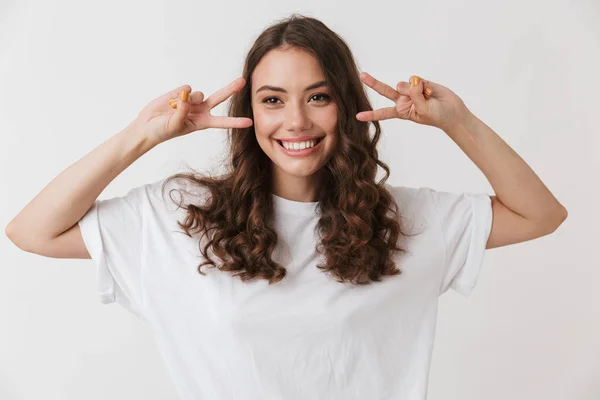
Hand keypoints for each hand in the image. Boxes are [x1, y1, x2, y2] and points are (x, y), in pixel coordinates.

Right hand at [131, 77, 253, 144]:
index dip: (235, 122)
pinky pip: (186, 88)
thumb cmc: (163, 131)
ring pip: (198, 93)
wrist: (148, 125)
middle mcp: (200, 110)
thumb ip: (183, 112)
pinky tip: (171, 101)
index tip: (250, 123)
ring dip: (189, 99)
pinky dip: (178, 94)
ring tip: (176, 107)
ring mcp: (191, 100)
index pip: (222, 122)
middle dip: (230, 89)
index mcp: (203, 122)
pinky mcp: (181, 91)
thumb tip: (187, 95)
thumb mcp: (176, 126)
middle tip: (243, 81)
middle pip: (219, 98)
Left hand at [356, 72, 470, 131]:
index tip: (357, 116)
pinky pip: (416, 79)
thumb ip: (414, 96)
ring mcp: (410, 90)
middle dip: (373, 83)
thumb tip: (409, 81)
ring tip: (427, 96)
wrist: (452, 111)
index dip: (371, 114)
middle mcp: (403, 99)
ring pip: (405, 84)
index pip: (383, 113)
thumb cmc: (437, 116)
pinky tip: (430, 90)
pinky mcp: (419, 81)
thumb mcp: (422, 111)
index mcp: (401, 111)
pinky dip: (424, 84)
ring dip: (416, 89)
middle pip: (385, 90)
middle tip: (362, 75)